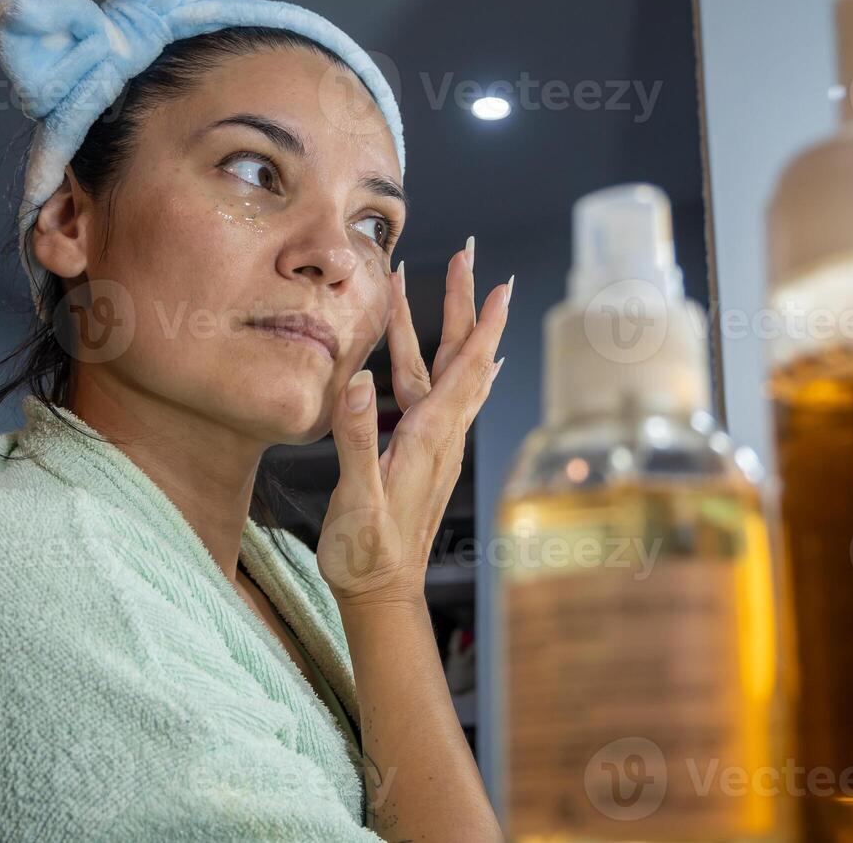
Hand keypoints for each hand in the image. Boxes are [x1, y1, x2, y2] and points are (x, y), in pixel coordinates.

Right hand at [317, 241, 511, 607]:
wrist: (381, 594)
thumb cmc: (366, 553)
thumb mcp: (357, 497)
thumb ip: (356, 440)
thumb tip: (359, 382)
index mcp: (428, 436)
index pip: (464, 368)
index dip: (481, 323)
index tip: (496, 281)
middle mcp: (440, 435)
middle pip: (461, 358)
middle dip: (465, 306)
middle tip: (468, 258)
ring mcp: (434, 444)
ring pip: (448, 372)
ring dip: (447, 328)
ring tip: (445, 287)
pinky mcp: (422, 454)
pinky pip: (442, 395)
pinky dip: (446, 364)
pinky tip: (455, 360)